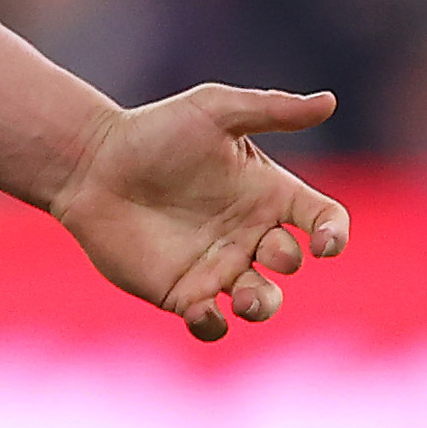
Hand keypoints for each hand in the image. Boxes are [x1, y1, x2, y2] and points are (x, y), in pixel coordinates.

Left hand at [47, 85, 346, 341]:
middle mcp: (249, 233)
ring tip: (245, 297)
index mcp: (267, 193)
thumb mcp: (214, 110)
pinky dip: (214, 326)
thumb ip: (271, 109)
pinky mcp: (182, 292)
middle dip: (286, 263)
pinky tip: (201, 310)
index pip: (322, 219)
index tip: (324, 244)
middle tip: (264, 250)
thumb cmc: (154, 131)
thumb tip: (329, 101)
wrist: (92, 164)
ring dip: (262, 306)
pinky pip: (212, 324)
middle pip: (289, 264)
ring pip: (261, 302)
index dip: (334, 235)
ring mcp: (217, 266)